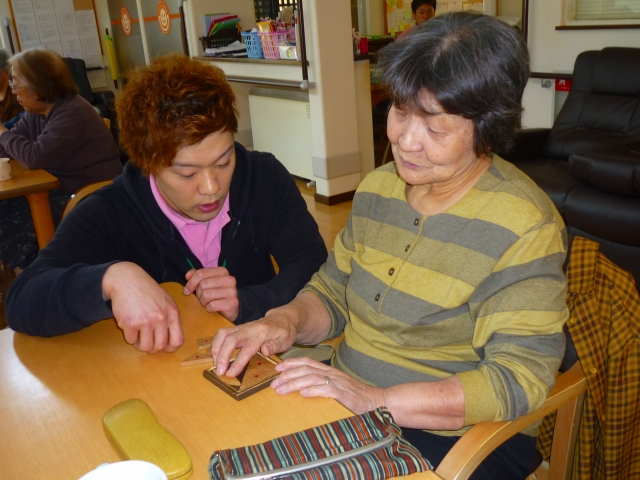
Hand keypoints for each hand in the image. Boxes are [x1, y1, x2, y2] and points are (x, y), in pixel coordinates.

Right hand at [102, 262, 183, 352]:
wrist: (128, 280)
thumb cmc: (148, 291)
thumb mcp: (166, 302)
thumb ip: (170, 319)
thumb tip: (170, 342)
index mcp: (173, 313)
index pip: (178, 341)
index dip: (170, 348)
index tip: (163, 347)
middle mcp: (161, 318)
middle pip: (160, 346)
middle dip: (153, 348)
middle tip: (147, 342)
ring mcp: (146, 321)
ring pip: (146, 347)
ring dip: (140, 345)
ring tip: (138, 336)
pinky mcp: (130, 323)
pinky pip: (131, 340)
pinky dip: (130, 337)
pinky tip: (129, 326)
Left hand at [183, 267, 238, 321]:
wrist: (234, 306)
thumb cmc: (218, 293)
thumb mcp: (208, 282)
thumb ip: (197, 276)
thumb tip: (187, 275)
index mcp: (222, 271)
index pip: (201, 273)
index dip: (190, 283)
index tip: (187, 290)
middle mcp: (229, 279)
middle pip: (203, 285)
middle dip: (198, 294)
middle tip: (202, 298)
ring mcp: (232, 291)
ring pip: (206, 295)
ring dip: (203, 302)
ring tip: (208, 302)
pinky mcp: (232, 303)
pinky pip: (212, 305)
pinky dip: (209, 308)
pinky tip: (213, 308)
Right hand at [210, 304, 300, 376]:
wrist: (282, 319)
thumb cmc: (284, 332)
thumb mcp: (285, 340)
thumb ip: (275, 345)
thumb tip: (264, 351)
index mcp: (261, 333)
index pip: (248, 348)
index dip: (238, 361)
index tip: (230, 373)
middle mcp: (249, 328)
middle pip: (231, 340)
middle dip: (222, 356)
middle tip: (219, 372)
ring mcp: (241, 327)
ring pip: (223, 334)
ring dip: (216, 349)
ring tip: (215, 365)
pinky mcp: (237, 328)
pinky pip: (222, 333)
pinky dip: (216, 344)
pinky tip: (216, 357)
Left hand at [271, 357, 385, 414]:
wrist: (377, 402)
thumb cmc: (355, 397)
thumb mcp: (336, 388)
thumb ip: (321, 385)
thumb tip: (299, 389)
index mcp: (329, 371)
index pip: (307, 362)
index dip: (291, 363)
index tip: (276, 368)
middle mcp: (332, 374)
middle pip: (306, 369)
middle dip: (287, 375)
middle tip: (273, 384)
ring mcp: (338, 383)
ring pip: (312, 378)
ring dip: (294, 383)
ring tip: (281, 390)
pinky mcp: (344, 394)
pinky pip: (327, 389)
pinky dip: (314, 390)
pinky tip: (303, 393)